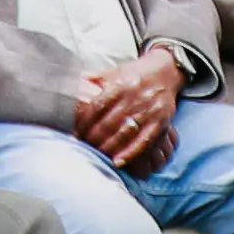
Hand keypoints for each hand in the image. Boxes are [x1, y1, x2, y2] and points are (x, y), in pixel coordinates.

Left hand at [67, 57, 181, 168]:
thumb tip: (68, 84)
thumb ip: (92, 79)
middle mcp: (134, 98)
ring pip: (124, 134)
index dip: (83, 122)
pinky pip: (144, 141)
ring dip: (108, 147)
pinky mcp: (160, 122)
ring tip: (96, 156)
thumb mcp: (113, 72)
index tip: (74, 133)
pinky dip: (130, 153)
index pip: (96, 106)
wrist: (166, 71)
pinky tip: (118, 162)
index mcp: (120, 85)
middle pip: (108, 123)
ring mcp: (148, 111)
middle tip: (83, 147)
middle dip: (93, 138)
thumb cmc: (134, 74)